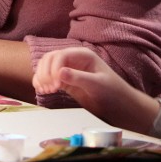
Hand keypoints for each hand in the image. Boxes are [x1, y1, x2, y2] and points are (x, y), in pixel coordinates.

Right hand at [33, 47, 159, 132]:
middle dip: (45, 72)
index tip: (56, 85)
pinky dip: (42, 82)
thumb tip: (59, 72)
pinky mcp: (65, 81)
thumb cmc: (113, 92)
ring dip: (41, 76)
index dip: (54, 68)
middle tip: (48, 89)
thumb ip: (79, 78)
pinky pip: (48, 77)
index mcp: (83, 55)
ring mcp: (68, 70)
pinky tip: (42, 90)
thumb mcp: (97, 84)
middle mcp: (73, 59)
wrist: (119, 106)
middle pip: (50, 59)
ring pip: (46, 67)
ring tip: (44, 90)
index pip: (61, 55)